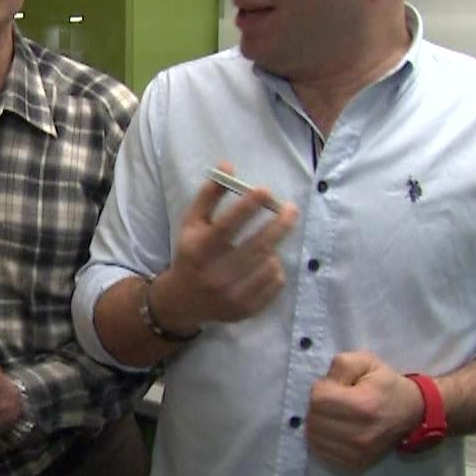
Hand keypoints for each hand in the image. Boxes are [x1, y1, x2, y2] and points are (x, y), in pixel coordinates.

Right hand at [151, 163, 298, 333]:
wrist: (184, 301)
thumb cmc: (191, 253)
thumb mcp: (192, 222)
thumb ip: (209, 194)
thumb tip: (228, 165)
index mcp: (198, 251)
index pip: (226, 227)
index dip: (247, 207)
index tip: (265, 190)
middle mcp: (214, 275)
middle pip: (256, 247)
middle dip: (279, 225)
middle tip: (291, 209)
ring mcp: (231, 296)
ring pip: (269, 264)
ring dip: (274, 247)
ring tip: (268, 241)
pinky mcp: (246, 310)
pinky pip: (275, 283)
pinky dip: (275, 268)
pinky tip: (265, 263)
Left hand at [306, 351, 425, 472]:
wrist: (410, 413)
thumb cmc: (386, 385)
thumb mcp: (367, 362)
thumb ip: (341, 365)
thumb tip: (321, 386)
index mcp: (363, 406)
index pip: (318, 399)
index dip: (321, 389)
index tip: (335, 387)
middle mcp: (359, 434)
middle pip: (314, 419)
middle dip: (317, 407)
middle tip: (332, 401)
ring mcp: (356, 453)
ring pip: (314, 438)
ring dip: (317, 424)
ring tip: (333, 415)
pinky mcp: (353, 464)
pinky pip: (321, 452)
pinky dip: (322, 440)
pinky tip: (333, 430)